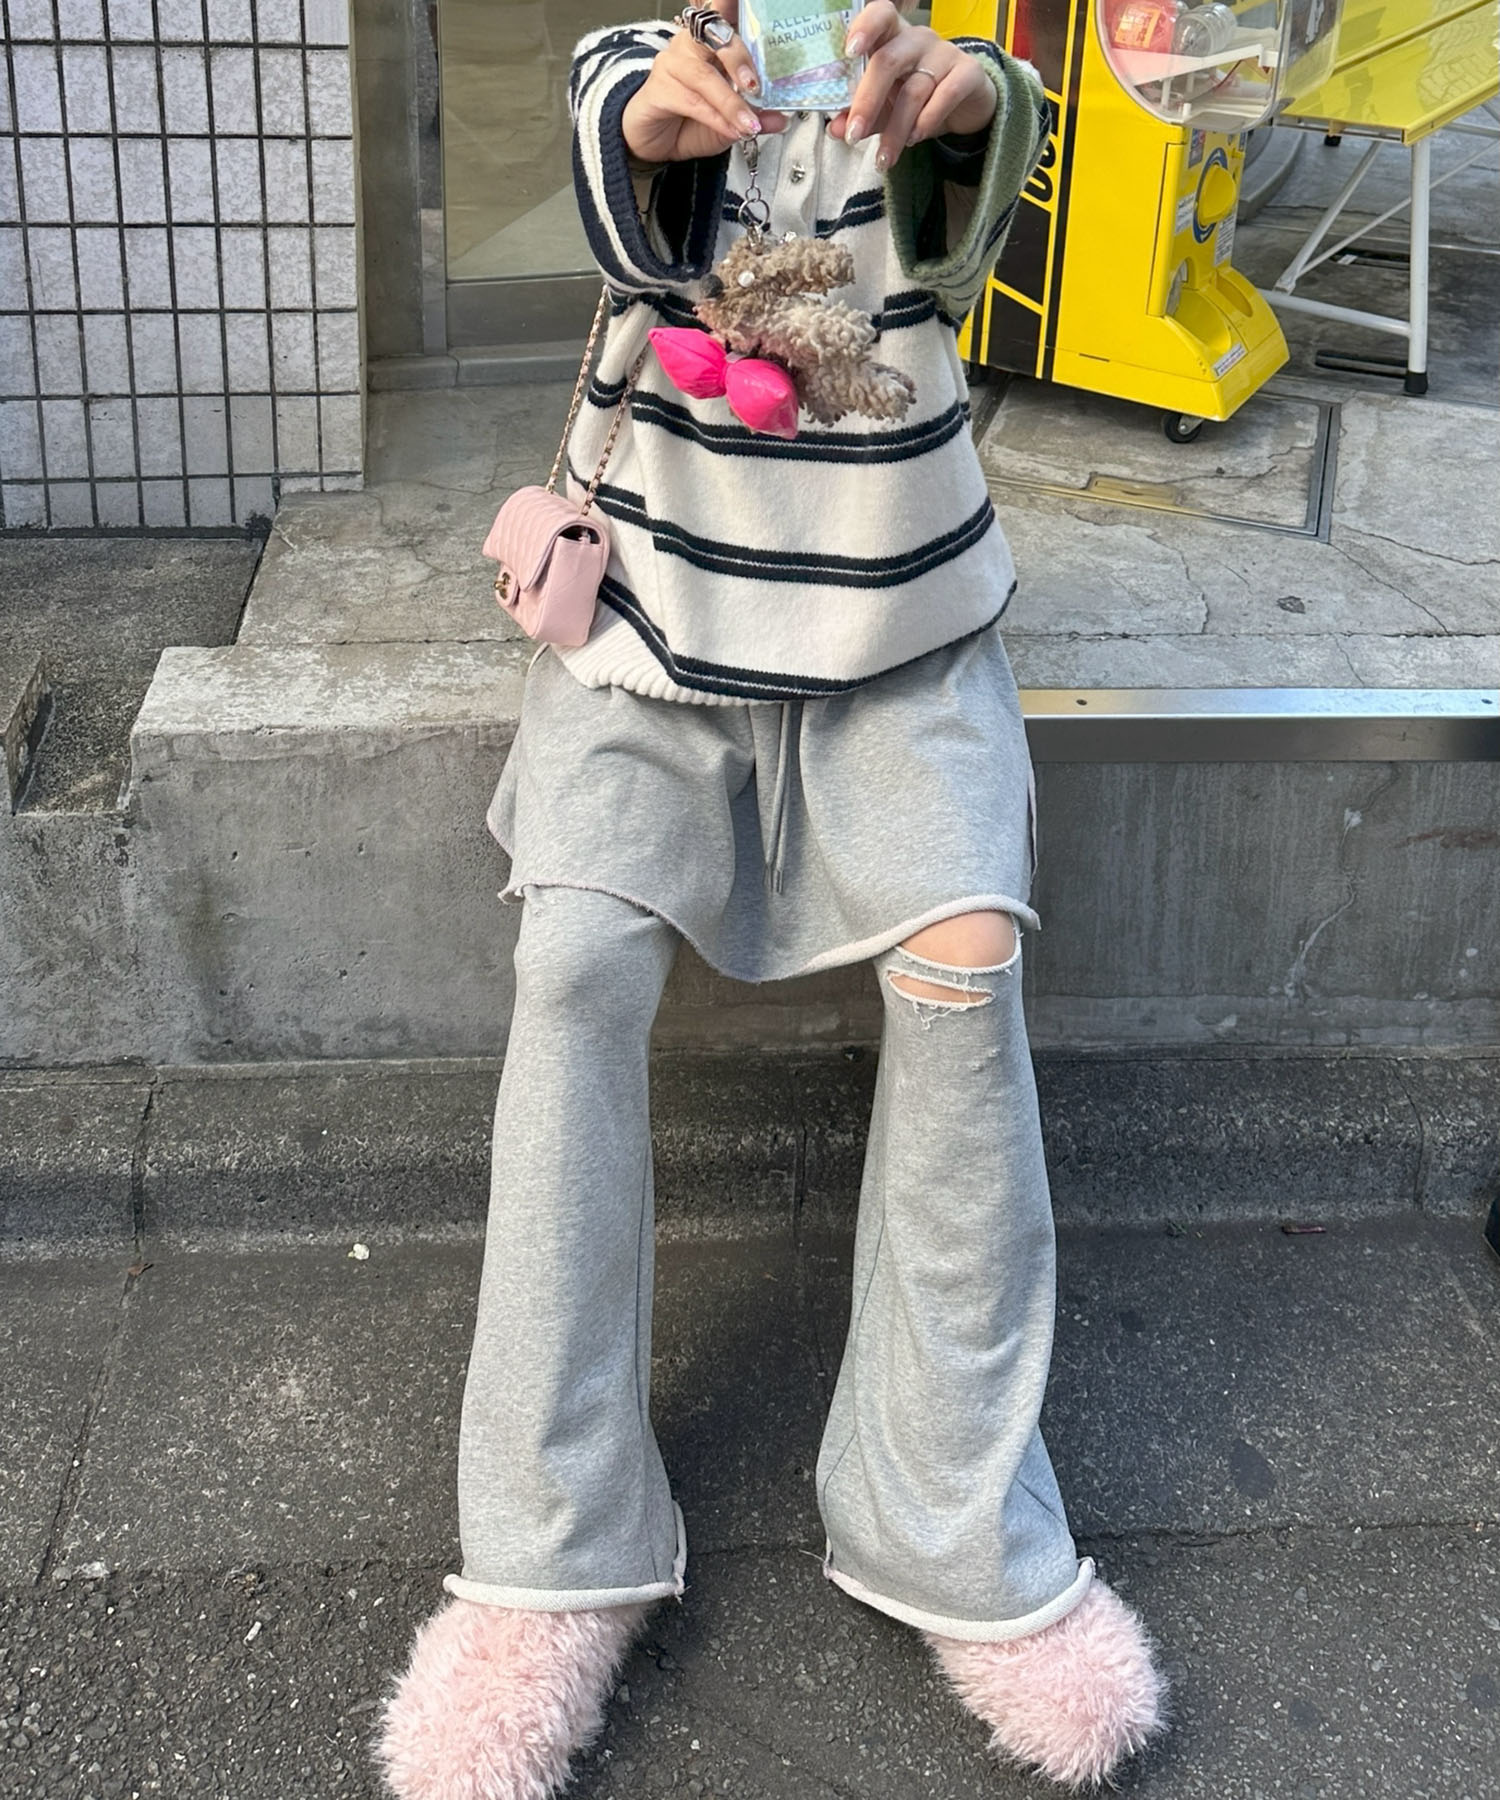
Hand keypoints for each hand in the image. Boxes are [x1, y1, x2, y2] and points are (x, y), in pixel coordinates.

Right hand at [621, 0, 788, 163]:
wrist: (654, 142)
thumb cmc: (689, 122)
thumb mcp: (730, 121)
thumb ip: (754, 116)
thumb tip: (780, 118)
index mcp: (709, 43)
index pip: (722, 16)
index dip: (730, 4)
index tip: (743, 2)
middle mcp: (689, 46)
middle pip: (715, 38)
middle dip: (740, 61)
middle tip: (757, 88)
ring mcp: (671, 64)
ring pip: (705, 76)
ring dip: (731, 103)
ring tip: (748, 124)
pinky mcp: (658, 89)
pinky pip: (691, 101)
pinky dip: (714, 118)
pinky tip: (729, 129)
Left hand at [827, 0, 998, 171]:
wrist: (965, 107)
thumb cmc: (916, 100)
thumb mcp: (884, 107)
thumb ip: (860, 115)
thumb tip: (834, 129)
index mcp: (892, 37)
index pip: (880, 15)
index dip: (864, 27)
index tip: (849, 51)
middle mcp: (917, 38)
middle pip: (888, 60)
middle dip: (867, 101)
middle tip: (853, 136)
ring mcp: (944, 53)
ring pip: (914, 90)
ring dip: (895, 129)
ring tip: (884, 157)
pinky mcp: (968, 72)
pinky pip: (945, 95)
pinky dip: (927, 121)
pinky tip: (915, 138)